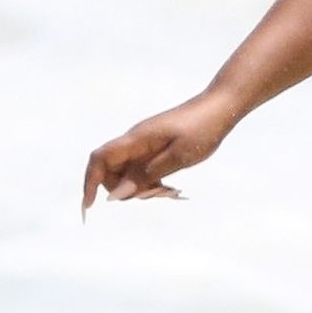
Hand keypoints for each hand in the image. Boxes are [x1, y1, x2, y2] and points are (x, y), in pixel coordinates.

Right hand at [81, 91, 240, 219]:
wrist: (222, 106)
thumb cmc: (203, 129)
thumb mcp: (178, 157)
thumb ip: (146, 176)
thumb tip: (117, 195)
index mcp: (137, 139)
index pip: (100, 159)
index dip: (90, 182)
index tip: (89, 206)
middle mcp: (136, 141)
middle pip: (112, 170)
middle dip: (125, 190)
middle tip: (158, 194)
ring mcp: (146, 144)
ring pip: (129, 173)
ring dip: (143, 188)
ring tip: (171, 191)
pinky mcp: (156, 148)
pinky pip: (144, 170)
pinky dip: (152, 182)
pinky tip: (171, 187)